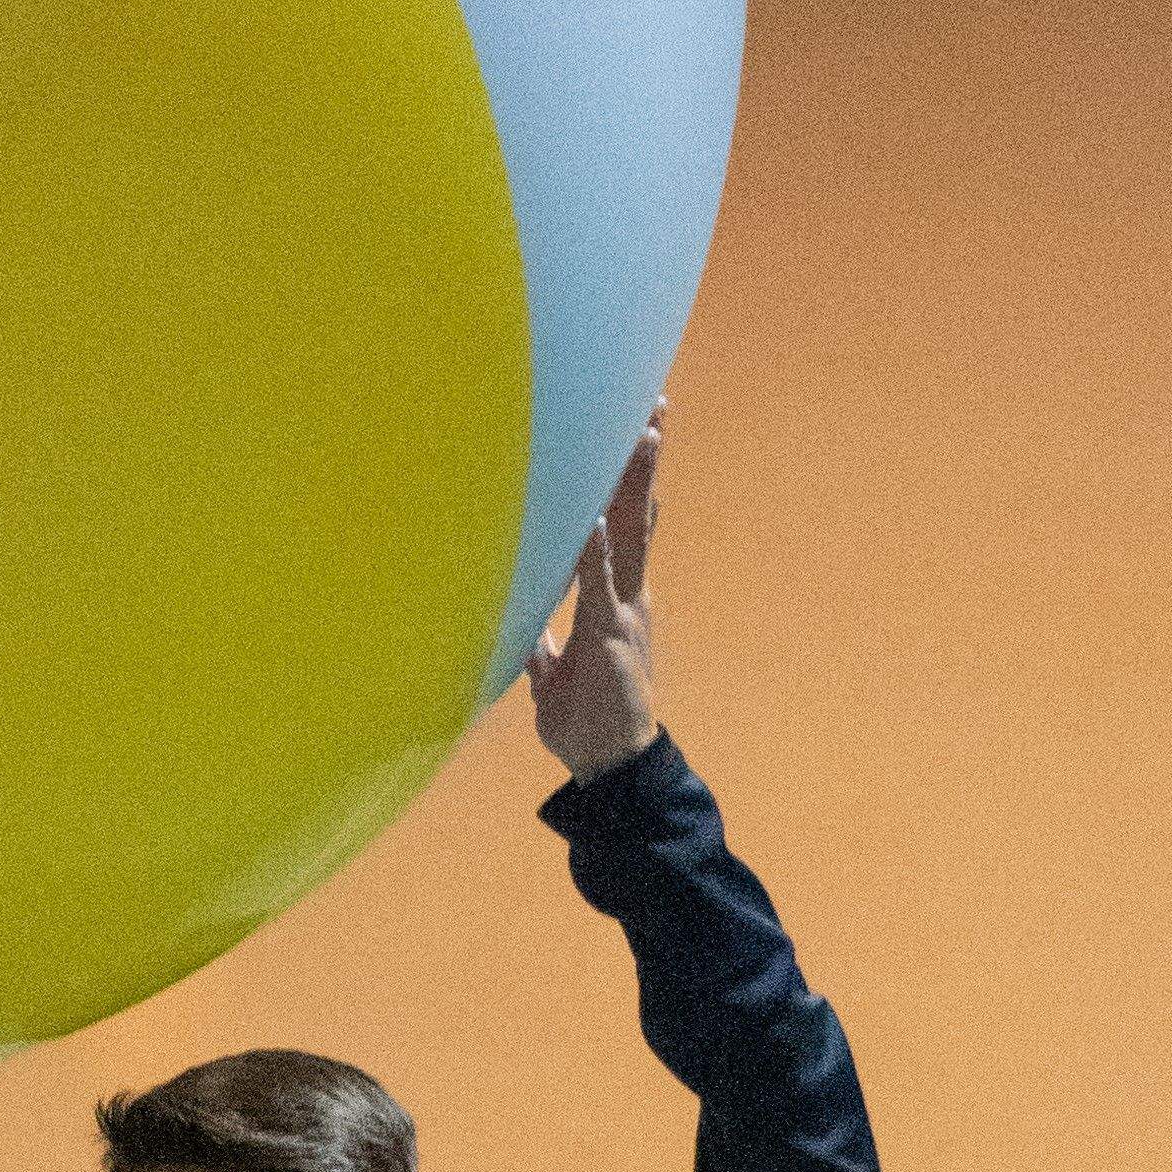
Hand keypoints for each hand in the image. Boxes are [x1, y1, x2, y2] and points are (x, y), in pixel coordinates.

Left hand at [523, 407, 664, 781]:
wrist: (611, 765)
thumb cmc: (584, 719)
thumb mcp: (550, 671)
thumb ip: (537, 639)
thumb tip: (517, 622)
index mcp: (613, 597)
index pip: (622, 524)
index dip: (625, 480)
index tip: (633, 431)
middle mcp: (626, 595)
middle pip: (637, 513)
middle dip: (643, 462)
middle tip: (655, 406)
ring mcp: (622, 611)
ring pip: (631, 535)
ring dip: (633, 485)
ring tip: (643, 434)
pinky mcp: (608, 634)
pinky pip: (600, 584)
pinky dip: (598, 551)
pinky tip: (599, 517)